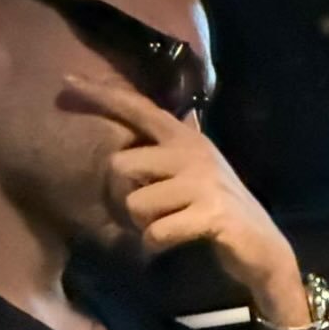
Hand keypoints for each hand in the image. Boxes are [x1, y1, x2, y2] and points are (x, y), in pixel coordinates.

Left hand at [62, 75, 296, 293]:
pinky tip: (175, 242)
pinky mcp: (210, 213)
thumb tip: (129, 138)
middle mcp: (194, 152)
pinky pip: (155, 232)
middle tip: (146, 213)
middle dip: (123, 197)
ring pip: (136, 204)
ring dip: (143, 225)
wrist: (264, 247)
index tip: (65, 82)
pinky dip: (156, 245)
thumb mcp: (195, 171)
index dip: (102, 96)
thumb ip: (165, 153)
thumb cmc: (220, 210)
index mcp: (187, 139)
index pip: (139, 109)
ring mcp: (204, 182)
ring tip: (169, 226)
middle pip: (121, 164)